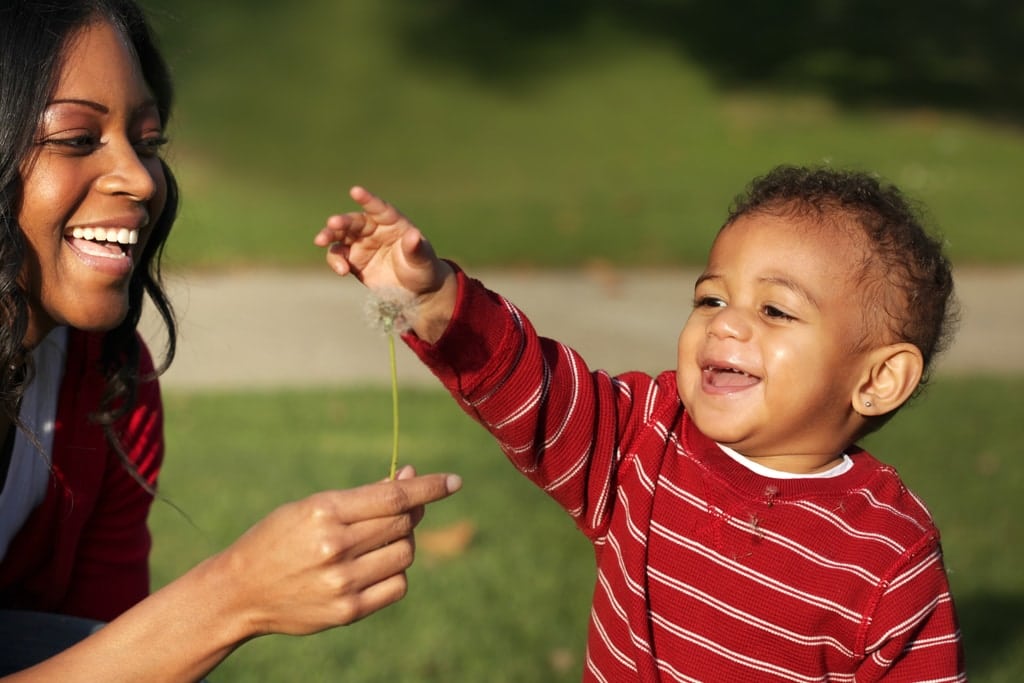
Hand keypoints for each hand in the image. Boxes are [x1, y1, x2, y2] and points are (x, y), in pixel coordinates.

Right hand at [208, 466, 461, 636]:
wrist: (240, 591)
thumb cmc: (280, 538)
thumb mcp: (312, 506)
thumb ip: (363, 498)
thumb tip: (411, 481)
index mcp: (324, 511)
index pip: (394, 497)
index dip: (429, 487)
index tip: (454, 481)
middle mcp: (335, 547)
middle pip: (403, 524)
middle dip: (408, 514)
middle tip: (398, 512)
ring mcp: (342, 582)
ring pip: (405, 553)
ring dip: (402, 543)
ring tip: (377, 542)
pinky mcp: (347, 611)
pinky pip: (397, 585)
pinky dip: (395, 572)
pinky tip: (375, 566)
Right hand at [314, 186, 450, 296]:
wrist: (414, 290)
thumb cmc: (423, 269)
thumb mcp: (423, 260)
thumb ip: (416, 248)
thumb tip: (414, 235)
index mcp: (392, 222)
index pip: (379, 208)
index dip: (367, 199)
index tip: (355, 191)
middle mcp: (373, 229)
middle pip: (353, 221)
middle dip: (341, 221)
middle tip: (332, 223)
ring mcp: (360, 244)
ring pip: (339, 235)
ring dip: (329, 236)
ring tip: (320, 241)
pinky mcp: (352, 260)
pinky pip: (338, 256)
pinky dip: (336, 261)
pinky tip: (342, 270)